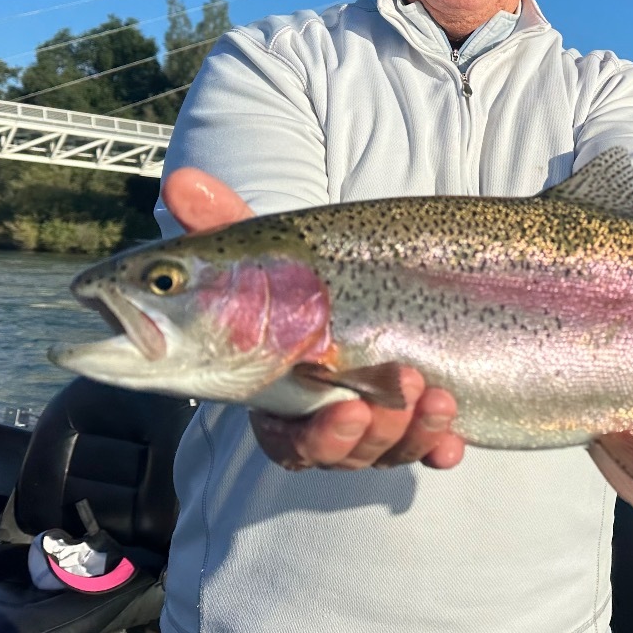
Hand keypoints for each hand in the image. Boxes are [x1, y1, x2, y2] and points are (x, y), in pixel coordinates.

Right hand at [160, 167, 465, 471]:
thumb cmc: (294, 275)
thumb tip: (179, 181)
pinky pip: (428, 448)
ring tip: (434, 395)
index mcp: (279, 395)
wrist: (359, 271)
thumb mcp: (263, 248)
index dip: (314, 436)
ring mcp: (371, 420)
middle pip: (341, 451)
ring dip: (408, 432)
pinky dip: (440, 447)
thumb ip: (220, 225)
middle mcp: (323, 418)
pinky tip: (453, 444)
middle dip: (363, 436)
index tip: (345, 411)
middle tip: (382, 402)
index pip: (287, 437)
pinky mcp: (413, 417)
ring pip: (386, 448)